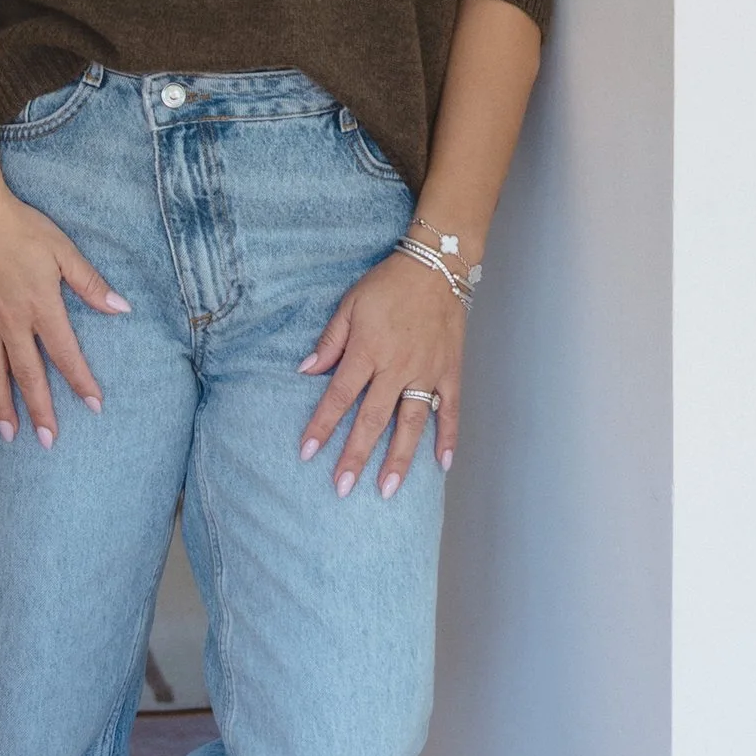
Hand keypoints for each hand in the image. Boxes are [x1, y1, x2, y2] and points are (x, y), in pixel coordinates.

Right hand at [0, 186, 129, 445]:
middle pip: (27, 375)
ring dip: (2, 405)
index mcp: (40, 307)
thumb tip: (121, 308)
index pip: (66, 355)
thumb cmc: (22, 228)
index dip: (81, 382)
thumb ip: (90, 284)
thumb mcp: (63, 251)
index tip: (94, 405)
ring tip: (8, 432)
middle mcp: (11, 321)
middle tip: (48, 441)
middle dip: (40, 411)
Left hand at [297, 251, 464, 497]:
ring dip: (399, 459)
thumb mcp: (349, 304)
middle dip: (355, 456)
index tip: (307, 453)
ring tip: (387, 489)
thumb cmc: (388, 284)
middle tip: (342, 488)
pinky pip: (449, 410)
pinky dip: (447, 437)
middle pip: (372, 420)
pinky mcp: (450, 372)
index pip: (339, 396)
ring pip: (410, 423)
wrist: (437, 266)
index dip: (322, 426)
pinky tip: (442, 464)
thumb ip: (329, 341)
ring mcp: (427, 373)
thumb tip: (306, 371)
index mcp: (367, 351)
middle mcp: (396, 368)